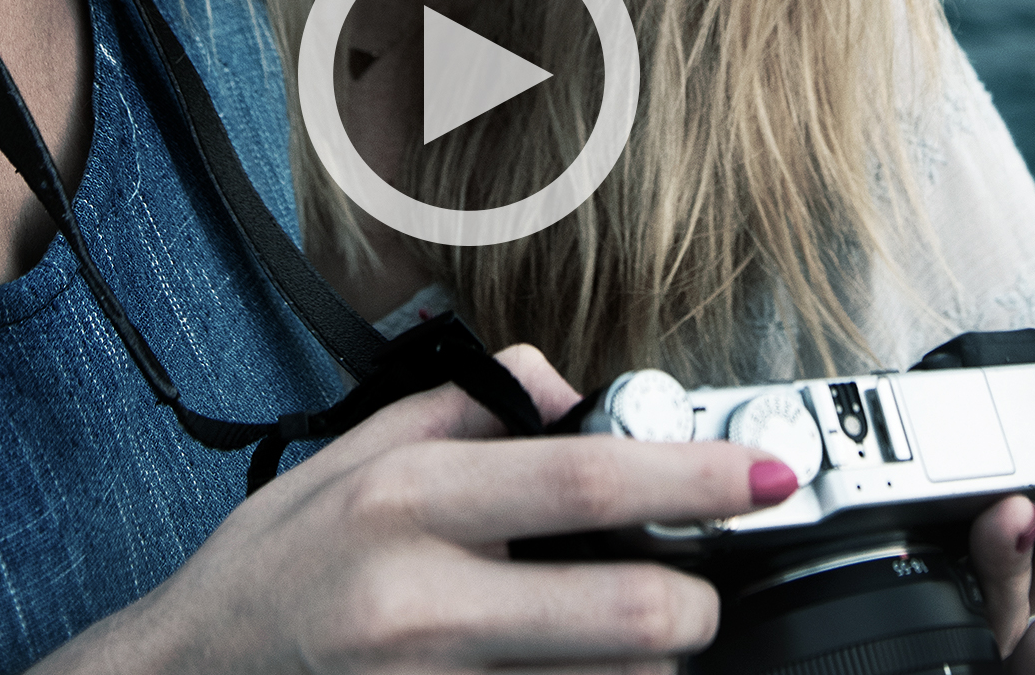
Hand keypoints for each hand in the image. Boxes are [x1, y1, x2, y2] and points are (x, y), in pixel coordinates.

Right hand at [31, 345, 791, 673]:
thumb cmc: (271, 570)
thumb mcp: (347, 456)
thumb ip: (461, 408)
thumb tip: (567, 387)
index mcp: (402, 500)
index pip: (577, 478)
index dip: (690, 473)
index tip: (763, 470)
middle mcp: (421, 601)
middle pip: (626, 615)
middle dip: (692, 605)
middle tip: (694, 589)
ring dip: (639, 664)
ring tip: (605, 634)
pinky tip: (559, 668)